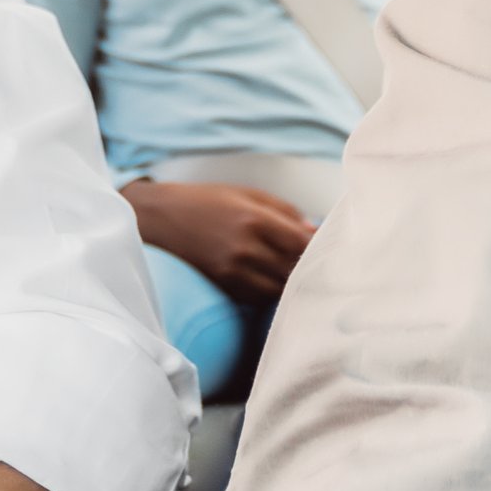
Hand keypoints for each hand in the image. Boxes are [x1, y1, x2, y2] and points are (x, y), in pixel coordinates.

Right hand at [128, 180, 314, 298]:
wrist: (158, 219)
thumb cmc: (205, 201)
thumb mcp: (246, 193)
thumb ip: (285, 211)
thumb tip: (315, 231)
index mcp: (254, 219)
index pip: (302, 243)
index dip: (321, 248)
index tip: (332, 248)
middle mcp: (244, 249)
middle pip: (294, 268)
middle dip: (310, 267)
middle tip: (325, 265)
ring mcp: (232, 272)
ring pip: (279, 289)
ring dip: (292, 282)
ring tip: (300, 274)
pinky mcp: (223, 287)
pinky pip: (259, 297)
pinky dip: (272, 291)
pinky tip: (275, 280)